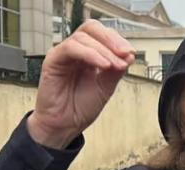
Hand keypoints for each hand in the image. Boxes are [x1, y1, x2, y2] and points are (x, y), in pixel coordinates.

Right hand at [27, 20, 134, 148]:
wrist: (65, 126)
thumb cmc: (80, 108)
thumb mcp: (106, 87)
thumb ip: (116, 71)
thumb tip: (129, 55)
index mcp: (89, 55)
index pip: (103, 36)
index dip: (118, 41)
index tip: (131, 53)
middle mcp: (76, 51)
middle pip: (92, 28)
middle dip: (111, 39)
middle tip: (125, 53)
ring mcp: (64, 54)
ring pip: (83, 37)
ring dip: (104, 50)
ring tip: (115, 65)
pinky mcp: (53, 60)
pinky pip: (71, 48)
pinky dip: (90, 54)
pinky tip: (103, 65)